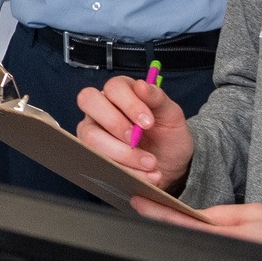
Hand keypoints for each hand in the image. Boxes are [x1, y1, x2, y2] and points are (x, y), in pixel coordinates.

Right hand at [72, 75, 193, 190]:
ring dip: (122, 153)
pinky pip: (97, 161)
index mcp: (121, 91)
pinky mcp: (91, 153)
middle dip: (114, 123)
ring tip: (150, 163)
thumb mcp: (171, 115)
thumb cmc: (168, 135)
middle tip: (136, 140)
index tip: (148, 123)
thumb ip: (157, 98)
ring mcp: (92, 131)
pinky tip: (146, 175)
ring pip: (90, 136)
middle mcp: (101, 108)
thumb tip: (141, 85)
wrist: (170, 165)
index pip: (113, 87)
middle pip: (89, 102)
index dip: (129, 104)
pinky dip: (125, 171)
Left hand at [131, 198, 261, 248]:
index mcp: (227, 236)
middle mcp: (221, 251)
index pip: (184, 224)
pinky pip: (199, 251)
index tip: (140, 202)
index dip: (159, 213)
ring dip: (168, 230)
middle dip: (157, 221)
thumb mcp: (253, 214)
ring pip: (187, 246)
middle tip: (136, 204)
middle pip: (180, 237)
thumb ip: (222, 215)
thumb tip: (196, 215)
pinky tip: (171, 229)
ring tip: (148, 213)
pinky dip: (184, 238)